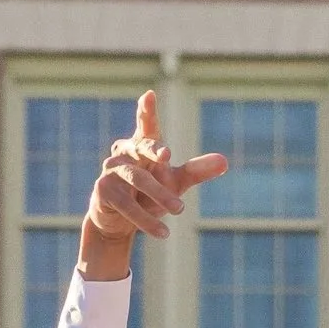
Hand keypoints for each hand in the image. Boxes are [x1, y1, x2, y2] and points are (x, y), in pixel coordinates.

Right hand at [80, 90, 227, 280]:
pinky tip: (163, 232)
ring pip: (137, 178)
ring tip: (179, 210)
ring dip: (159, 195)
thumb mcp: (176, 182)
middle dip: (153, 149)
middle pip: (141, 146)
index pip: (147, 125)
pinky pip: (126, 204)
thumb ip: (197, 170)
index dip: (146, 111)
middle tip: (167, 155)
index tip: (149, 95)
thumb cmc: (149, 193)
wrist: (119, 221)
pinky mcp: (103, 191)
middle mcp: (125, 152)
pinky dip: (145, 219)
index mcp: (143, 145)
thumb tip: (225, 162)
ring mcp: (111, 170)